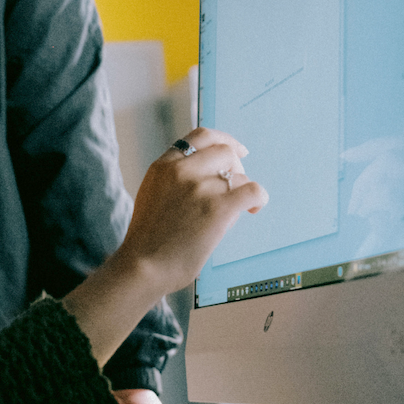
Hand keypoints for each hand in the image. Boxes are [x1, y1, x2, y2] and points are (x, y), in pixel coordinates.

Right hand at [62, 126, 266, 368]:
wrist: (144, 266)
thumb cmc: (148, 240)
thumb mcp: (153, 195)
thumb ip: (174, 180)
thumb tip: (209, 176)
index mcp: (163, 166)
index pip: (199, 137)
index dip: (224, 140)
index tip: (237, 150)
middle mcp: (181, 170)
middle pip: (224, 151)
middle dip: (238, 166)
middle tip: (238, 186)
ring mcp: (199, 187)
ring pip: (239, 175)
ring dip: (243, 189)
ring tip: (241, 209)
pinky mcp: (218, 208)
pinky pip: (253, 190)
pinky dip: (259, 198)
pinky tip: (255, 209)